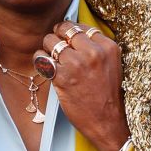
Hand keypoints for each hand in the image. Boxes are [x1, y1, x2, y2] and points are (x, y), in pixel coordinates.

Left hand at [33, 23, 129, 150]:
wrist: (108, 123)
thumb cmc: (108, 97)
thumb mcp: (111, 65)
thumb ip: (98, 49)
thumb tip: (77, 36)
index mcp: (107, 47)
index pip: (82, 27)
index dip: (71, 31)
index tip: (67, 39)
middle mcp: (93, 52)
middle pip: (65, 29)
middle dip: (58, 36)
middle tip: (56, 46)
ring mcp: (77, 63)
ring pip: (51, 41)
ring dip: (47, 47)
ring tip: (50, 58)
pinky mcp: (62, 77)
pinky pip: (42, 58)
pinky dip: (39, 60)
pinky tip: (43, 66)